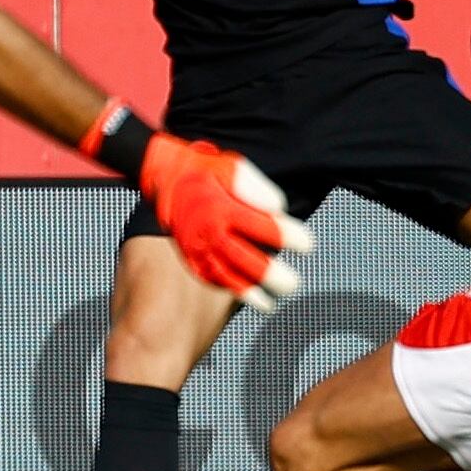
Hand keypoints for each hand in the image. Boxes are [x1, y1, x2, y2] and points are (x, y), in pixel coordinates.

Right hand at [139, 134, 314, 312]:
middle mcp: (209, 232)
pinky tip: (251, 297)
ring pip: (226, 277)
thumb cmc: (205, 170)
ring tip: (273, 302)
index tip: (307, 245)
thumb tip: (279, 208)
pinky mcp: (190, 256)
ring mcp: (197, 248)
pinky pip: (211, 279)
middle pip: (244, 260)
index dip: (287, 237)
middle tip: (293, 284)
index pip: (262, 228)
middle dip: (270, 274)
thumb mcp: (231, 168)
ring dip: (250, 292)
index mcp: (222, 209)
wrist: (163, 176)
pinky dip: (230, 290)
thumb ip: (255, 188)